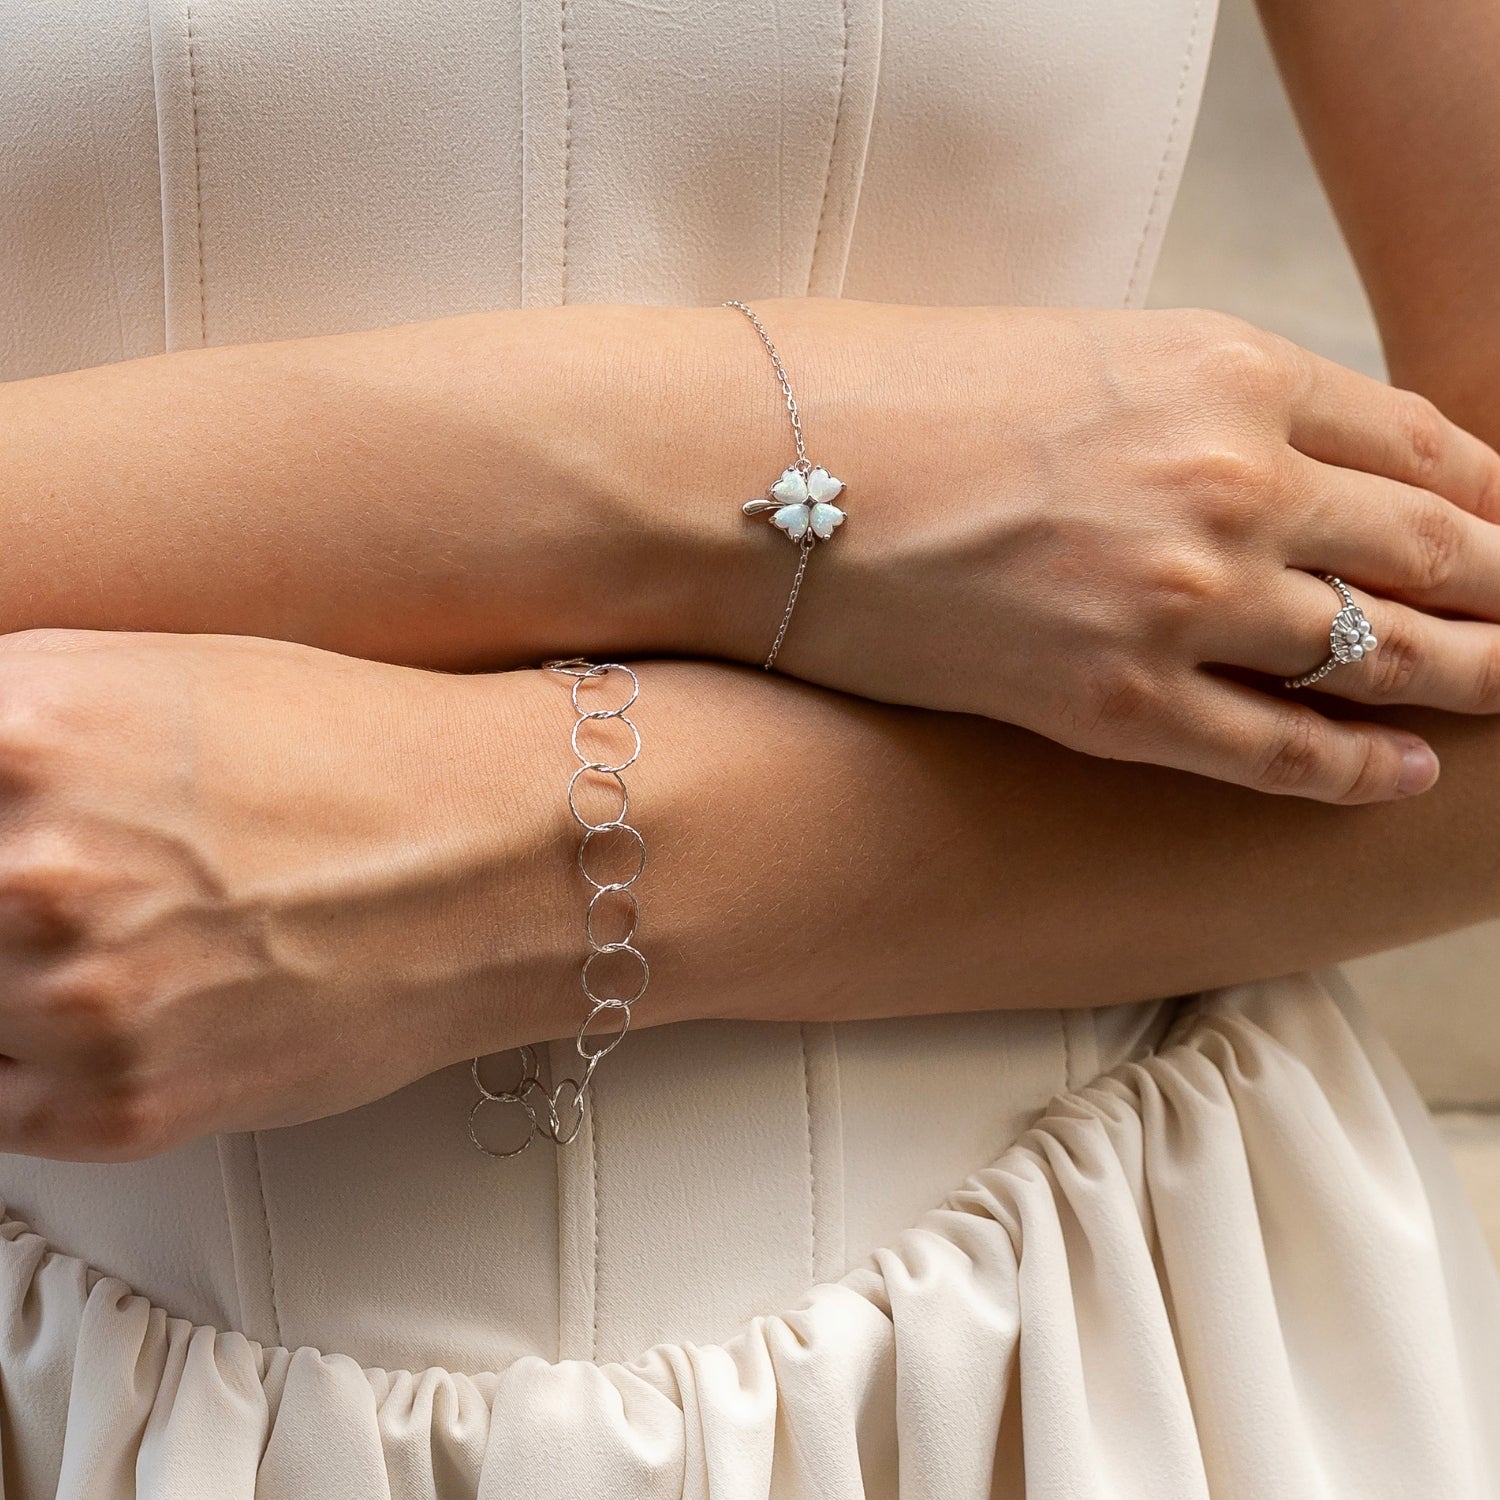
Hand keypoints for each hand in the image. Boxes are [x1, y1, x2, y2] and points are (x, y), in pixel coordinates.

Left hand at [0, 630, 565, 1160]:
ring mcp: (75, 1001)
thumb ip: (8, 727)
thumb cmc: (360, 755)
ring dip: (7, 980)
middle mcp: (30, 872)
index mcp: (27, 730)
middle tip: (75, 885)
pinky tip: (116, 1002)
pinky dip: (32, 1058)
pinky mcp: (121, 1107)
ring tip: (111, 938)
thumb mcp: (153, 676)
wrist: (497, 859)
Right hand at [717, 300, 1499, 801]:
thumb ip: (1190, 401)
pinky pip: (1277, 751)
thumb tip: (1260, 452)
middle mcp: (1231, 481)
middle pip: (1431, 547)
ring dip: (1464, 677)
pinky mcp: (1111, 704)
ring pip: (1382, 652)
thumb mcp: (1072, 351)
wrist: (751, 471)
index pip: (1417, 440)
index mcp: (1224, 367)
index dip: (1482, 494)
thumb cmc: (885, 391)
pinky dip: (1354, 769)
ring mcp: (1180, 599)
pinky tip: (1401, 776)